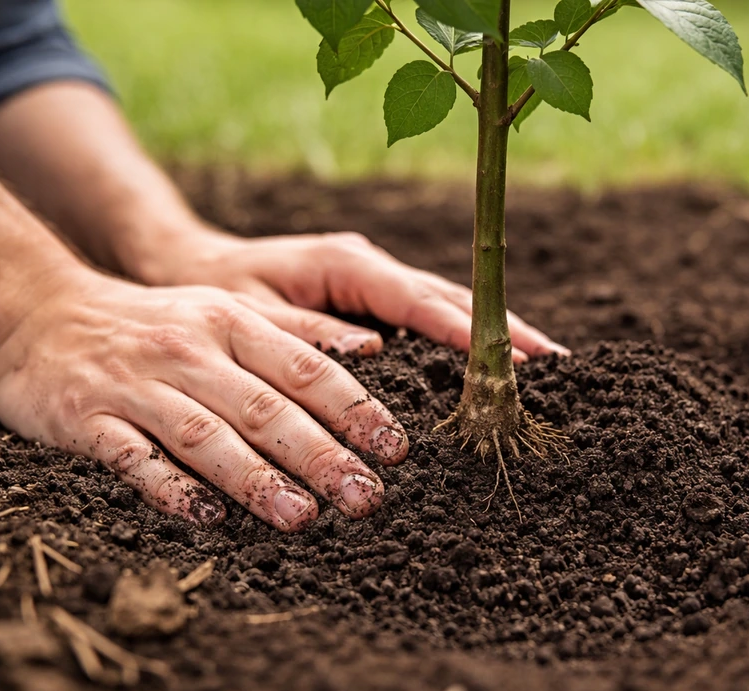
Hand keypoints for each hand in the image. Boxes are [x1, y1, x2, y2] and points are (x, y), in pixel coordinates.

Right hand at [0, 272, 409, 530]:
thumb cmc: (155, 324)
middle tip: (366, 497)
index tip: (395, 449)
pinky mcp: (88, 420)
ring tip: (302, 517)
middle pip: (265, 407)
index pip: (307, 368)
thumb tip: (374, 349)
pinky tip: (206, 516)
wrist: (40, 313)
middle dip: (321, 455)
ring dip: (256, 478)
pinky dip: (170, 486)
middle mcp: (190, 351)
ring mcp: (138, 386)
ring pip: (205, 435)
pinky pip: (133, 458)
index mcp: (232, 323)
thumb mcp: (226, 311)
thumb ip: (296, 335)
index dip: (355, 410)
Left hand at [137, 229, 569, 362]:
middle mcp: (372, 268)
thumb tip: (372, 354)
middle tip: (558, 365)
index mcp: (346, 264)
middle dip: (506, 329)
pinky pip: (432, 319)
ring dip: (497, 335)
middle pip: (453, 299)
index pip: (420, 300)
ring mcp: (378, 284)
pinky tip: (497, 367)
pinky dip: (469, 340)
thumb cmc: (216, 291)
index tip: (516, 356)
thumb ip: (304, 332)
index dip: (470, 329)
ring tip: (547, 368)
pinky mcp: (377, 302)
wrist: (191, 267)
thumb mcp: (249, 314)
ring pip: (450, 307)